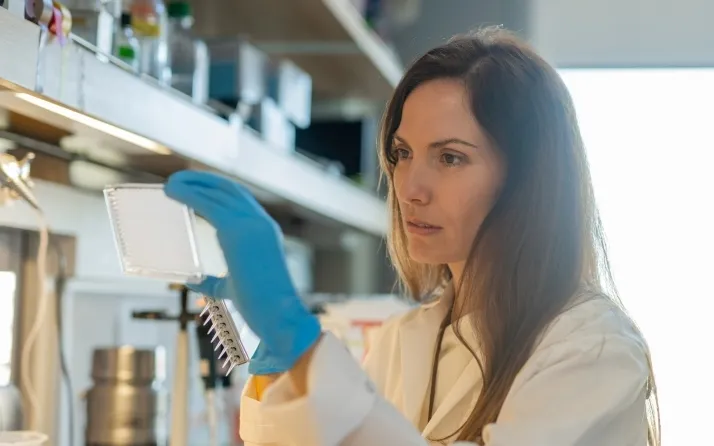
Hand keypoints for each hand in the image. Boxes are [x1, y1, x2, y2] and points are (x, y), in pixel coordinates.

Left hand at [165, 170, 320, 373]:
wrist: (278, 314)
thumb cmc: (260, 307)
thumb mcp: (234, 288)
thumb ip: (214, 281)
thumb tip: (192, 280)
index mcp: (266, 232)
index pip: (242, 200)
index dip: (219, 190)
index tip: (199, 188)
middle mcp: (260, 222)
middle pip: (231, 189)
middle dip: (205, 180)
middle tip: (180, 180)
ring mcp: (251, 224)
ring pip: (219, 191)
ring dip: (193, 183)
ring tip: (172, 183)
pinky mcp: (236, 231)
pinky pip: (208, 204)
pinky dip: (189, 194)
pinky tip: (173, 191)